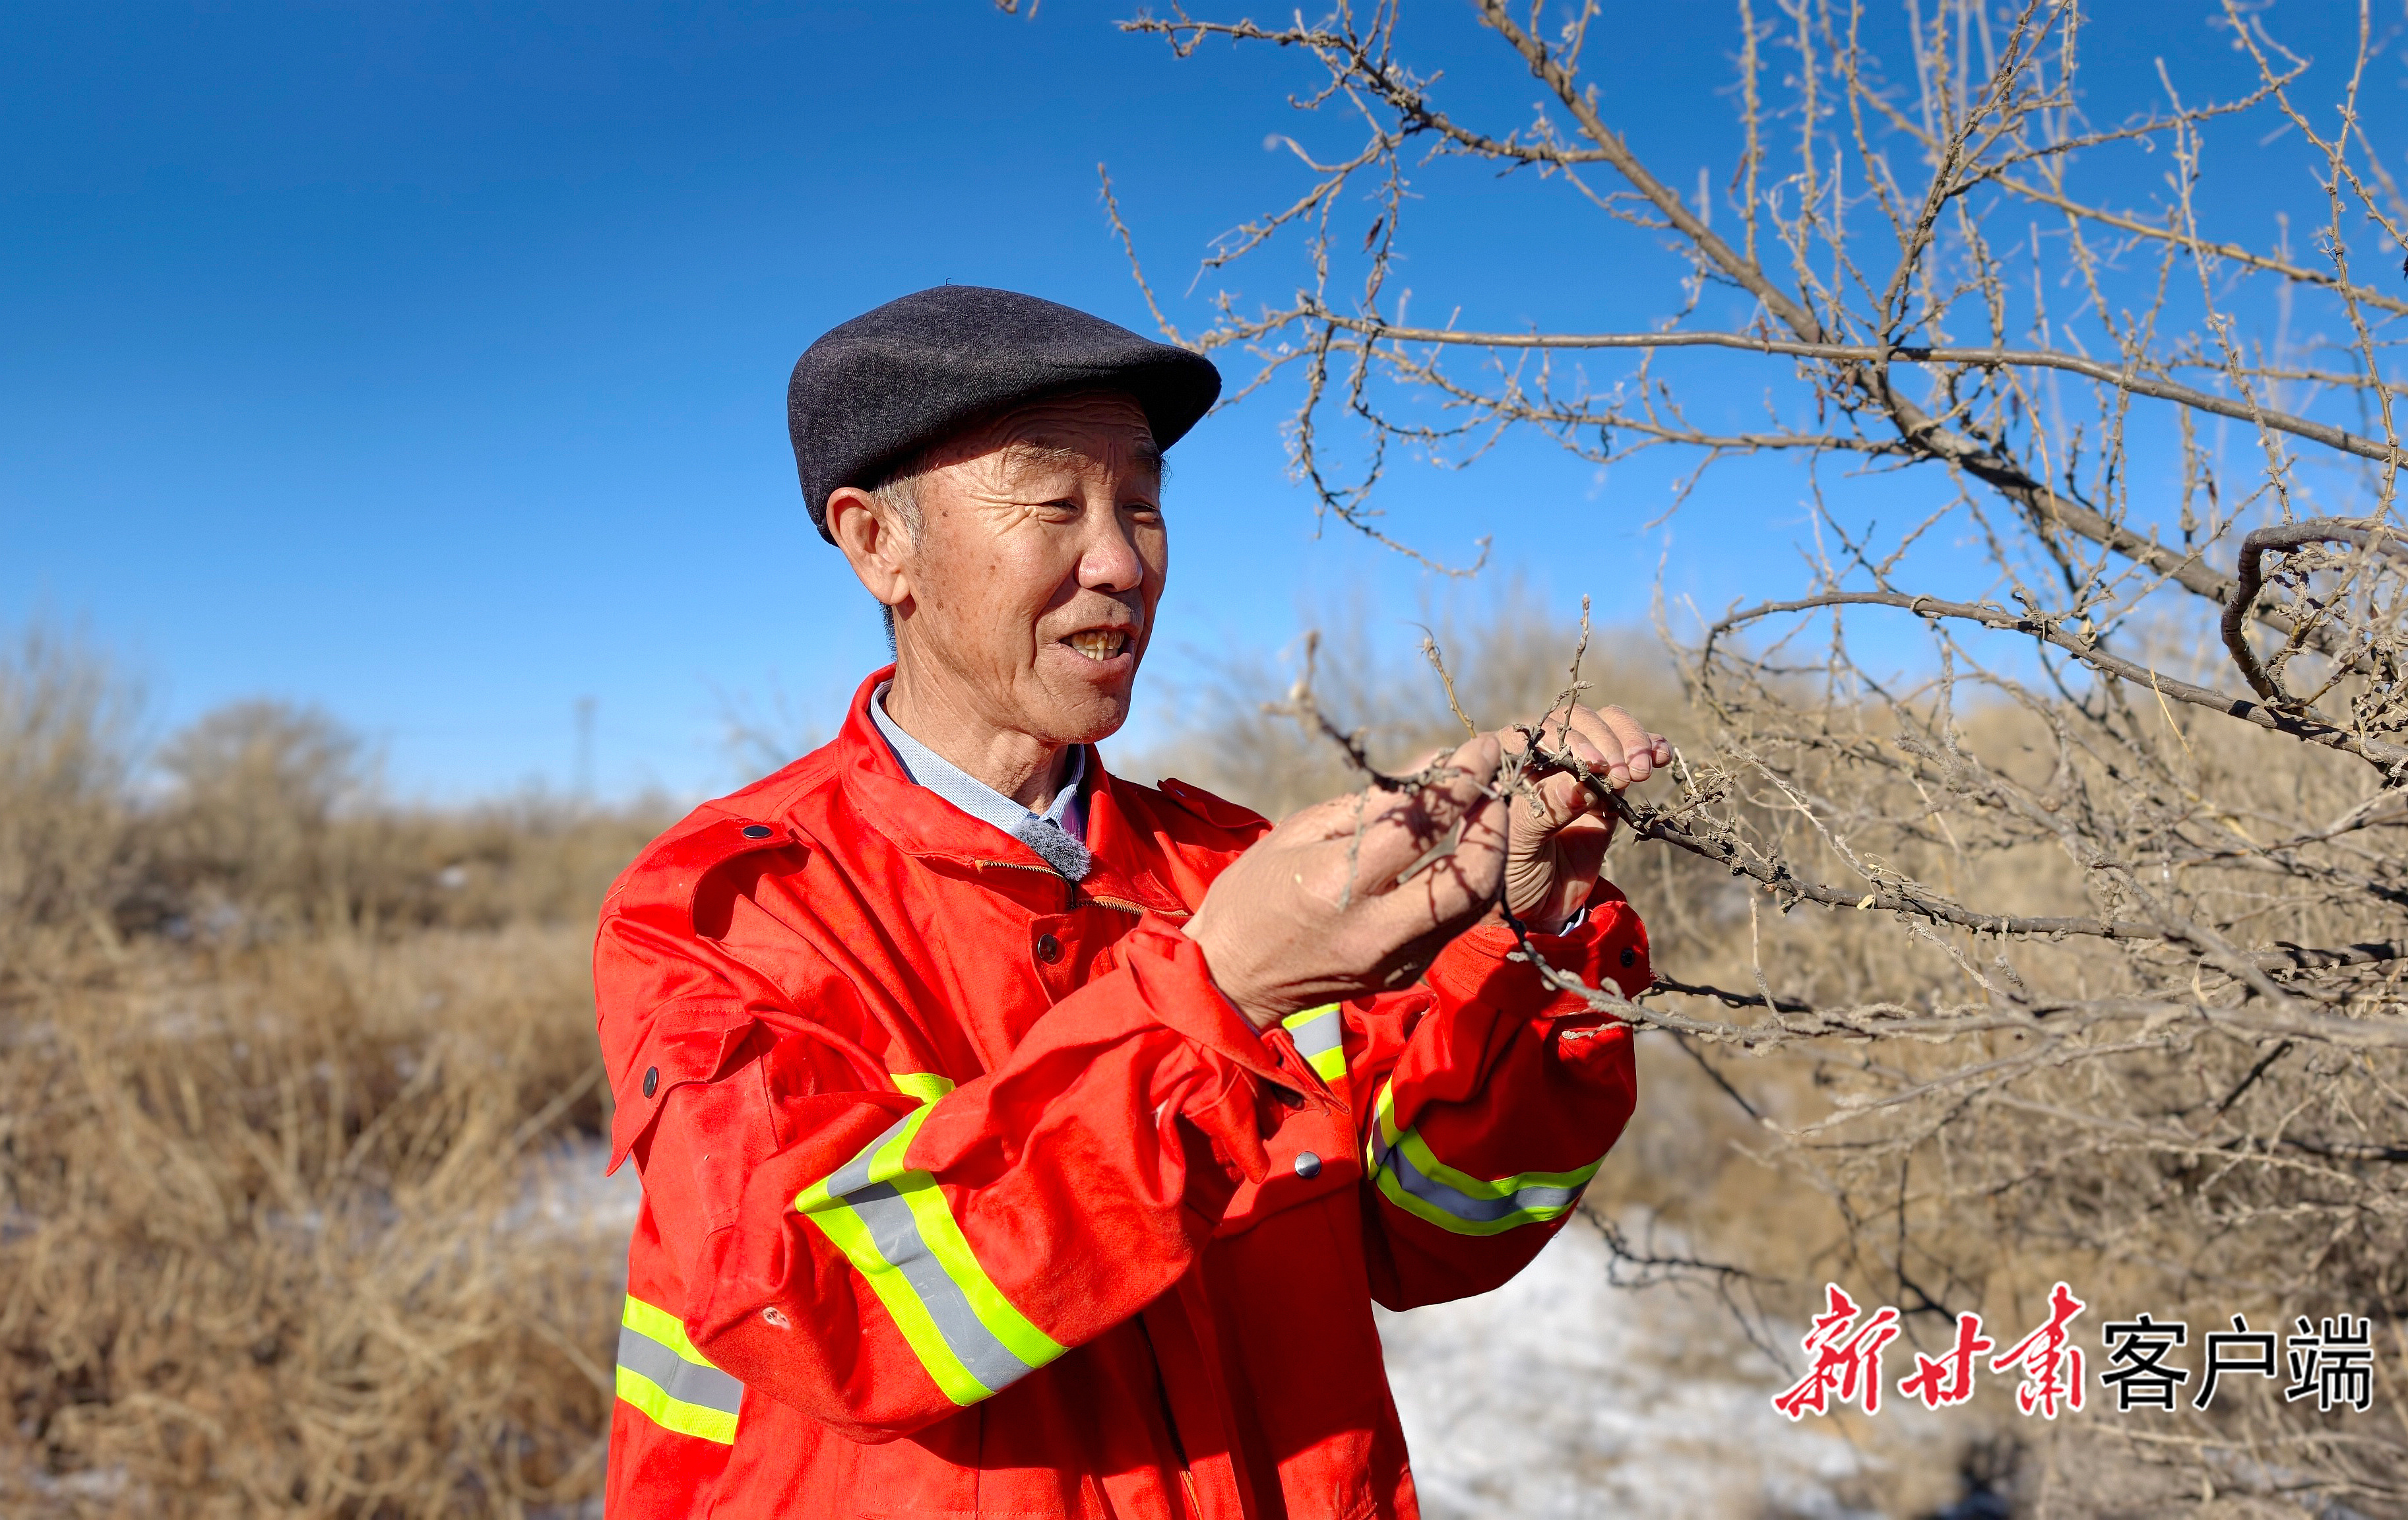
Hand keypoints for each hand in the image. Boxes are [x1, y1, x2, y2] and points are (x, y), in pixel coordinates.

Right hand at [1183, 733, 1508, 1028]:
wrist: (1230, 980)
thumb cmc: (1254, 893)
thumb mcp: (1298, 832)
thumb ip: (1371, 804)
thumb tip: (1433, 767)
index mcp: (1338, 886)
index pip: (1423, 826)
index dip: (1462, 783)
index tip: (1481, 750)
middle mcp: (1375, 930)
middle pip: (1471, 880)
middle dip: (1494, 828)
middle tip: (1492, 791)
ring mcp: (1395, 960)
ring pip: (1473, 907)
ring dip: (1489, 857)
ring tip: (1481, 817)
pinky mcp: (1404, 975)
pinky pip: (1451, 925)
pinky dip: (1463, 886)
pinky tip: (1454, 857)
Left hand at [1495, 704, 1669, 932]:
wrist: (1536, 908)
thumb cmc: (1510, 876)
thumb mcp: (1519, 847)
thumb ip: (1546, 812)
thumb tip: (1581, 782)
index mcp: (1505, 765)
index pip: (1533, 732)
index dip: (1566, 739)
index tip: (1593, 764)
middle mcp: (1539, 758)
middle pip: (1575, 723)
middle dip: (1606, 742)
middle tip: (1624, 775)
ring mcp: (1575, 768)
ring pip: (1605, 728)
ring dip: (1630, 741)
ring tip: (1641, 771)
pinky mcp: (1605, 786)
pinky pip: (1629, 756)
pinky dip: (1649, 748)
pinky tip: (1662, 755)